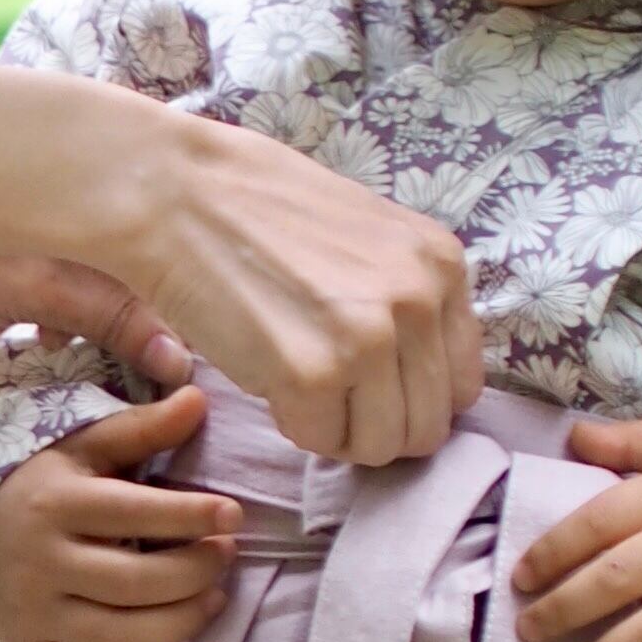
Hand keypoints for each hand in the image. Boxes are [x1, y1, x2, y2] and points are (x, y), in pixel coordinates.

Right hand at [0, 387, 238, 641]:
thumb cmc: (32, 482)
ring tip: (212, 599)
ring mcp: (34, 615)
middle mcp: (41, 564)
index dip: (193, 516)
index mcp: (56, 505)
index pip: (136, 514)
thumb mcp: (79, 446)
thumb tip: (199, 398)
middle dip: (195, 572)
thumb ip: (140, 428)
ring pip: (119, 638)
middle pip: (135, 583)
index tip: (232, 514)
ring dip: (180, 623)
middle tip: (225, 555)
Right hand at [116, 109, 482, 467]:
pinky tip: (270, 378)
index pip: (461, 385)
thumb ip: (408, 300)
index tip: (370, 388)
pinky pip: (321, 443)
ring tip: (298, 385)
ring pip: (380, 446)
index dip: (411, 398)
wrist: (180, 195)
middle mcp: (419, 301)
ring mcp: (370, 339)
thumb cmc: (262, 214)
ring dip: (338, 431)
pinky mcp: (314, 374)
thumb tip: (422, 382)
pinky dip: (293, 425)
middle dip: (376, 425)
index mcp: (443, 266)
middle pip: (427, 427)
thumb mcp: (372, 240)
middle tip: (328, 396)